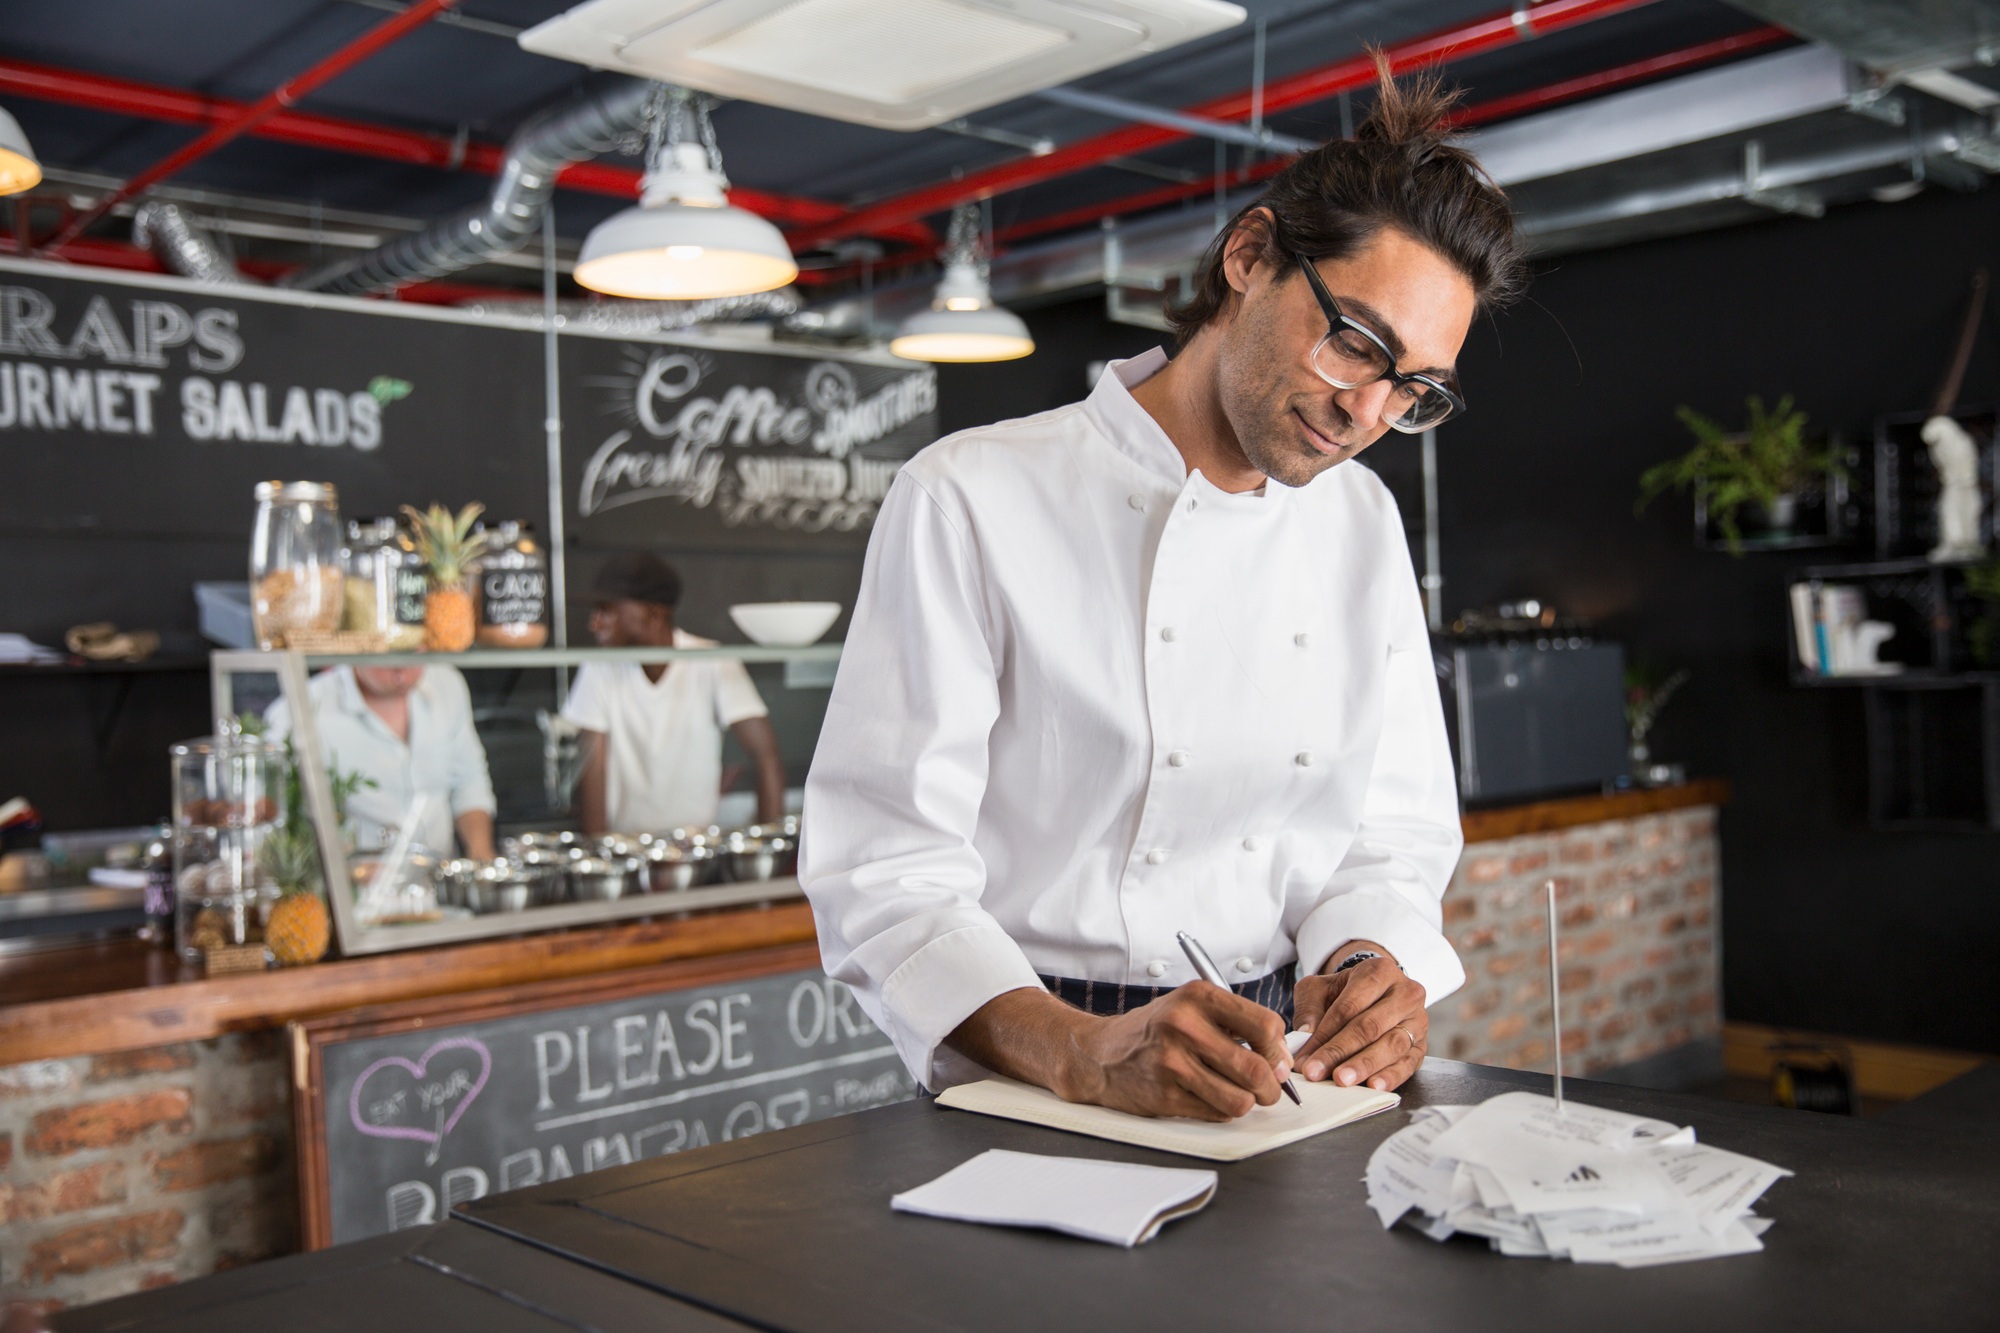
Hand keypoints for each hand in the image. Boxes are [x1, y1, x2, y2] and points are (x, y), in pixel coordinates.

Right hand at [1061, 982, 1293, 1120]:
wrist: (1100, 1053)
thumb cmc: (1155, 1030)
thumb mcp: (1192, 1007)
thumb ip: (1238, 1024)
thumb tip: (1283, 1060)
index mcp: (1198, 996)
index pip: (1266, 1025)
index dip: (1279, 1049)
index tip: (1276, 1058)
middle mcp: (1184, 1026)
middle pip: (1257, 1069)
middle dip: (1273, 1086)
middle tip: (1269, 1087)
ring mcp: (1173, 1063)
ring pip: (1241, 1099)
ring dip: (1249, 1102)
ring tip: (1240, 1093)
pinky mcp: (1165, 1096)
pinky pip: (1218, 1113)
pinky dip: (1223, 1110)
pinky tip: (1211, 1096)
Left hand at [1292, 954, 1427, 1091]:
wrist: (1376, 993)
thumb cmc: (1345, 993)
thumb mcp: (1320, 989)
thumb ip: (1310, 1009)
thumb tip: (1304, 1035)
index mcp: (1379, 972)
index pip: (1349, 1007)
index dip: (1324, 1035)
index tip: (1304, 1059)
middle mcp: (1405, 993)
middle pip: (1370, 1026)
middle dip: (1341, 1052)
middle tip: (1318, 1072)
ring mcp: (1418, 1019)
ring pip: (1391, 1045)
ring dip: (1364, 1066)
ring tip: (1342, 1080)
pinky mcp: (1422, 1045)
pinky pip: (1409, 1063)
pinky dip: (1390, 1077)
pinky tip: (1373, 1086)